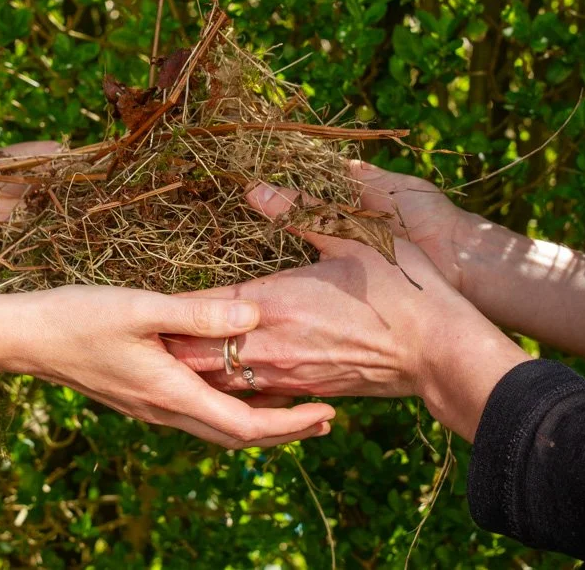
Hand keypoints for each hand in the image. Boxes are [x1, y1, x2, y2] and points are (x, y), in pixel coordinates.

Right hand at [14, 285, 335, 448]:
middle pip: (237, 437)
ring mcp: (152, 406)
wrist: (28, 338)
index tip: (327, 413)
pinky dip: (231, 409)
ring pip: (218, 428)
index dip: (291, 424)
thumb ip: (198, 314)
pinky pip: (199, 413)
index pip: (244, 426)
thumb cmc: (80, 318)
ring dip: (261, 422)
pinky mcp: (143, 395)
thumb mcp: (141, 308)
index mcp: (171, 392)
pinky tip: (239, 385)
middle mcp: (165, 409)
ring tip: (294, 405)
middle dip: (285, 432)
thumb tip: (253, 318)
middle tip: (325, 419)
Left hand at [168, 183, 529, 440]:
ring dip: (194, 369)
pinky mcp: (305, 391)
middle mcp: (269, 345)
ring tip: (170, 356)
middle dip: (170, 345)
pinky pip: (252, 397)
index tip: (144, 300)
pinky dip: (230, 389)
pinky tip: (222, 378)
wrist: (440, 353)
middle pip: (196, 354)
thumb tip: (256, 188)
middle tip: (144, 334)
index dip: (169, 307)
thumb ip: (300, 214)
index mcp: (272, 302)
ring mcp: (286, 374)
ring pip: (218, 382)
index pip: (200, 308)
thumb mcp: (352, 239)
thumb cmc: (401, 291)